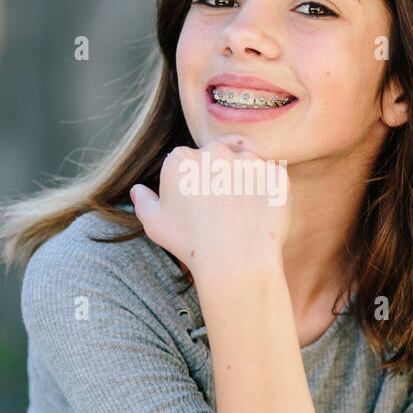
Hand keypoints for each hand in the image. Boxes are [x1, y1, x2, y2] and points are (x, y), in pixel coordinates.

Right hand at [130, 138, 290, 285]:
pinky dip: (266, 194)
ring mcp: (248, 160)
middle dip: (217, 178)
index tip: (196, 207)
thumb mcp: (155, 225)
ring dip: (243, 183)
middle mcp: (215, 151)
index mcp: (181, 159)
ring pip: (244, 166)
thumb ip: (145, 202)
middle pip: (215, 158)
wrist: (235, 261)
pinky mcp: (275, 174)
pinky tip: (257, 217)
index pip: (185, 163)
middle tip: (220, 211)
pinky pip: (271, 179)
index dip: (190, 186)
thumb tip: (138, 190)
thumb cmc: (190, 244)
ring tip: (240, 216)